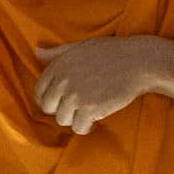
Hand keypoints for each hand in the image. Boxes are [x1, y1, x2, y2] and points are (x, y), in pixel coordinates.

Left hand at [32, 36, 166, 133]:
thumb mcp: (80, 46)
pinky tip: (94, 120)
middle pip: (47, 108)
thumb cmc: (110, 52)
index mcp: (59, 65)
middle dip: (60, 109)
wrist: (137, 62)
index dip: (49, 98)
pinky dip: (86, 127)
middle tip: (75, 108)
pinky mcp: (90, 109)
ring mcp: (76, 96)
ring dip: (74, 119)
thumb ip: (57, 52)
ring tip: (86, 112)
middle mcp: (63, 80)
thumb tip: (37, 52)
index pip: (39, 90)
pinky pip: (78, 127)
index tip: (60, 102)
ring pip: (62, 119)